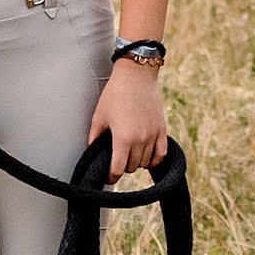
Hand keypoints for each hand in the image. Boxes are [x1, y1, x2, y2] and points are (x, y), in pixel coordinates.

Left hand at [90, 53, 169, 174]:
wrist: (136, 76)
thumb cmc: (115, 95)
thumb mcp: (98, 117)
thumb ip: (94, 140)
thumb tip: (93, 156)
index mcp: (123, 138)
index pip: (117, 170)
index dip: (110, 177)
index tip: (107, 178)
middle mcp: (140, 139)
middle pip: (131, 167)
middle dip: (122, 166)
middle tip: (115, 159)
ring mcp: (153, 135)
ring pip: (145, 162)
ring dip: (136, 162)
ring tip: (128, 155)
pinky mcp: (162, 129)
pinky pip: (161, 154)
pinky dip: (154, 160)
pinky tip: (147, 159)